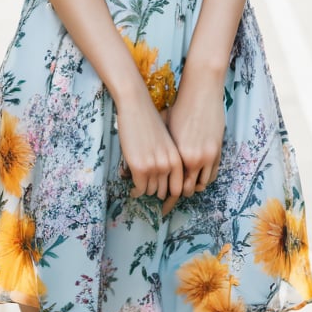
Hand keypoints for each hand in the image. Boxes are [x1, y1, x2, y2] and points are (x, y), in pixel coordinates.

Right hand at [116, 86, 183, 207]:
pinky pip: (139, 189)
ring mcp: (156, 167)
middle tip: (147, 190)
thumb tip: (163, 181)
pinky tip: (132, 189)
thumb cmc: (150, 122)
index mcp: (178, 159)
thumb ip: (168, 160)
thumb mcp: (166, 143)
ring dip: (144, 189)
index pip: (179, 188)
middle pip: (164, 192)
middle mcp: (170, 165)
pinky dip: (135, 191)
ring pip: (151, 191)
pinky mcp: (140, 167)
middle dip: (155, 192)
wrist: (136, 106)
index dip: (172, 198)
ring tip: (138, 183)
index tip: (166, 205)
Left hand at [163, 80, 224, 212]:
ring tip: (182, 189)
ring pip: (199, 185)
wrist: (201, 91)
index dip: (164, 197)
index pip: (170, 187)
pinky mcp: (217, 151)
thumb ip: (157, 149)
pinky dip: (203, 180)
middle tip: (169, 202)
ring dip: (191, 188)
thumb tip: (139, 164)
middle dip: (176, 196)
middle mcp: (192, 159)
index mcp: (176, 155)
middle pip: (185, 190)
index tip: (160, 204)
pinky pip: (211, 175)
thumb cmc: (178, 108)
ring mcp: (207, 156)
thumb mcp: (163, 128)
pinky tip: (195, 179)